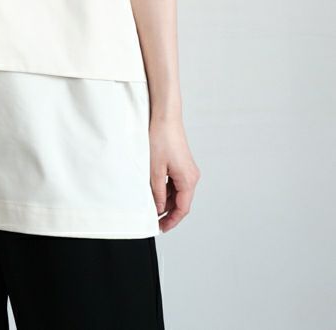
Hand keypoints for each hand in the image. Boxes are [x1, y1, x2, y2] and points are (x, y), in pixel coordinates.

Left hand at [149, 115, 200, 231]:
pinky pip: (176, 182)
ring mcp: (187, 169)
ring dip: (166, 200)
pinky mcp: (182, 163)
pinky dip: (166, 189)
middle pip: (181, 201)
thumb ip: (157, 192)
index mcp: (188, 179)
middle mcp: (192, 175)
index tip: (161, 228)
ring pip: (178, 192)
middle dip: (168, 212)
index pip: (182, 208)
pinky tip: (154, 191)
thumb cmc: (161, 138)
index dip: (171, 221)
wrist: (165, 116)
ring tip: (151, 207)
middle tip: (154, 221)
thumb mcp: (155, 169)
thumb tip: (158, 208)